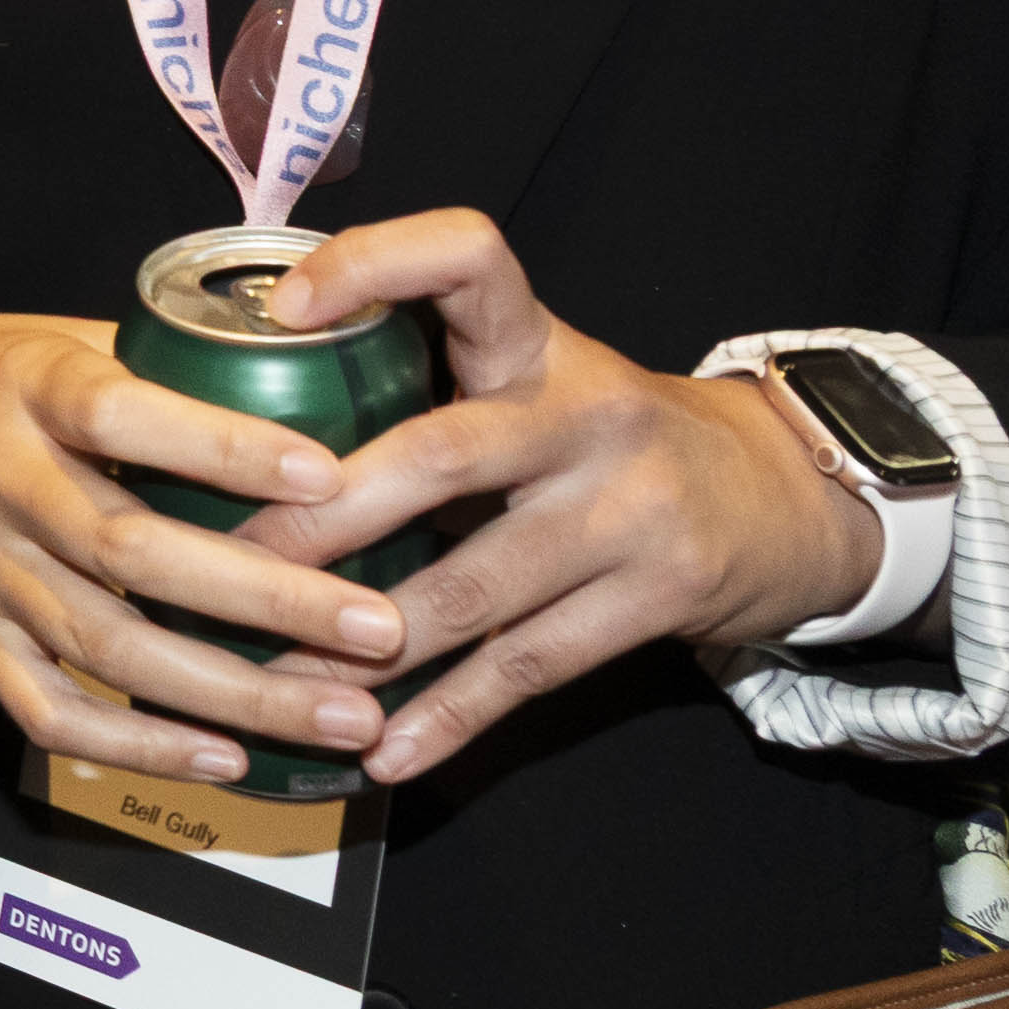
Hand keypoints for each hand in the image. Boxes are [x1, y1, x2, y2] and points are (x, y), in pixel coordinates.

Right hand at [0, 305, 408, 788]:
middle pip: (133, 553)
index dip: (225, 449)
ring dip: (239, 692)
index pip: (124, 416)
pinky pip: (53, 711)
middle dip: (269, 599)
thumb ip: (166, 362)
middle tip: (380, 629)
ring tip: (348, 714)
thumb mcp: (58, 335)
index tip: (329, 475)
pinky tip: (231, 758)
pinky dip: (142, 745)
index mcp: (24, 388)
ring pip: (111, 649)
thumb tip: (315, 367)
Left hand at [220, 214, 885, 785]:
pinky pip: (529, 666)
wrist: (780, 499)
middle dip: (324, 518)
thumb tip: (247, 441)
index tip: (287, 309)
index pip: (466, 255)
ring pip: (475, 588)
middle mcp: (585, 413)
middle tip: (229, 563)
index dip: (374, 265)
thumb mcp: (537, 379)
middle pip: (441, 456)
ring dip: (364, 647)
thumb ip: (428, 387)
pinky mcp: (659, 595)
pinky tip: (383, 752)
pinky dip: (449, 718)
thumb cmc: (606, 439)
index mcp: (538, 342)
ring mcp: (628, 508)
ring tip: (275, 685)